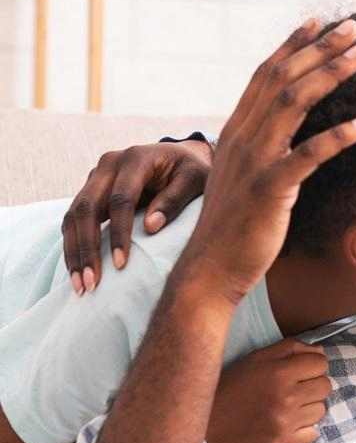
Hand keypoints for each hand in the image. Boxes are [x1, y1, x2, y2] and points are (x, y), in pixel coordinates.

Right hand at [61, 138, 212, 294]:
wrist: (182, 157)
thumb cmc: (194, 171)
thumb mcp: (195, 180)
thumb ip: (175, 200)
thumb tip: (150, 228)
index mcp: (136, 158)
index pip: (120, 199)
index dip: (119, 233)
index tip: (120, 264)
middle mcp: (109, 164)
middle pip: (87, 207)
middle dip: (87, 248)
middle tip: (91, 283)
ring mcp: (96, 176)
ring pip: (73, 215)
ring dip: (74, 252)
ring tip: (81, 285)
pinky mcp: (91, 190)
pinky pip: (74, 220)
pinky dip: (74, 246)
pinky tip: (77, 272)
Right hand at [172, 18, 355, 304]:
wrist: (209, 269)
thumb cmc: (235, 227)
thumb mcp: (245, 177)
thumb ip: (263, 149)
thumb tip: (288, 133)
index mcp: (236, 132)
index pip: (265, 76)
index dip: (292, 46)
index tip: (319, 22)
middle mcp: (242, 138)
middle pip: (282, 78)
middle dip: (319, 48)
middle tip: (354, 27)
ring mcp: (253, 161)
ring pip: (293, 103)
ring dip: (330, 74)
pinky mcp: (269, 189)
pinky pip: (306, 155)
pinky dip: (337, 136)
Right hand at [206, 339, 330, 442]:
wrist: (206, 426)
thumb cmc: (231, 387)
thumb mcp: (256, 359)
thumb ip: (290, 348)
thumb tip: (319, 351)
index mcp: (279, 372)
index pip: (321, 363)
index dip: (311, 366)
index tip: (299, 372)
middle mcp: (286, 397)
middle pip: (325, 386)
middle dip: (312, 385)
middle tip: (292, 390)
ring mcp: (286, 423)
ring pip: (321, 410)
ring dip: (307, 408)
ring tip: (285, 408)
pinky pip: (313, 433)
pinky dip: (303, 430)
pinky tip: (285, 425)